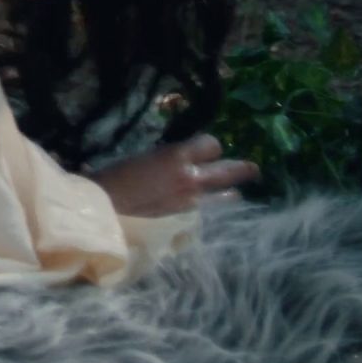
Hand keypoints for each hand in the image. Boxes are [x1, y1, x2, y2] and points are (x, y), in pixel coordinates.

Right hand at [88, 133, 260, 217]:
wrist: (107, 207)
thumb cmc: (115, 176)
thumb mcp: (143, 157)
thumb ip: (165, 157)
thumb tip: (175, 157)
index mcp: (177, 155)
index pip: (211, 145)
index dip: (210, 146)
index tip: (205, 148)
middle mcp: (191, 176)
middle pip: (228, 170)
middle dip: (241, 169)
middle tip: (254, 169)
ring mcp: (192, 200)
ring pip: (225, 195)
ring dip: (229, 192)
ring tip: (236, 193)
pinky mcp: (186, 218)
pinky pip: (209, 210)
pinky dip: (212, 207)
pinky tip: (210, 208)